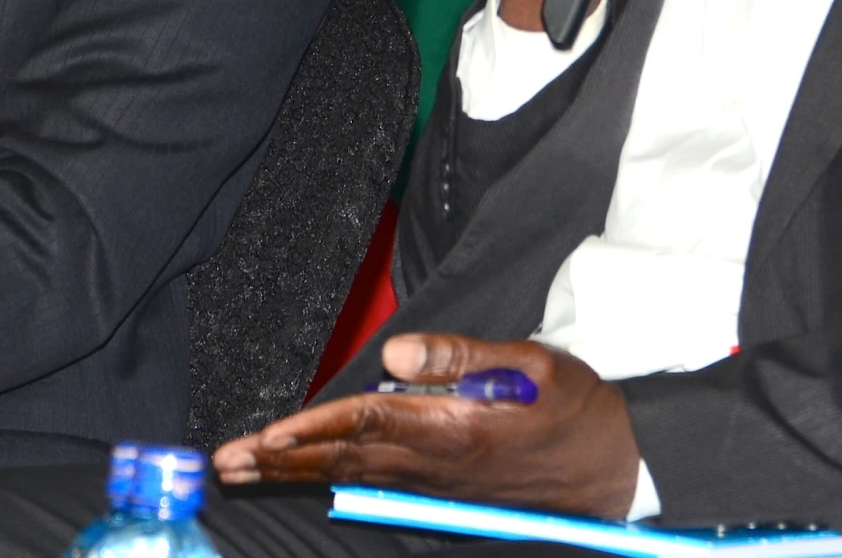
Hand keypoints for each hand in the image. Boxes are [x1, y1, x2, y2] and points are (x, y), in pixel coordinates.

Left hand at [212, 333, 641, 518]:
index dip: (313, 430)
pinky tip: (304, 474)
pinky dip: (330, 477)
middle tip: (226, 461)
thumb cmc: (574, 407)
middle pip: (343, 459)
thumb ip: (458, 357)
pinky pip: (374, 482)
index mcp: (452, 429)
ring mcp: (436, 482)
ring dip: (295, 471)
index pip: (366, 426)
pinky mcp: (442, 488)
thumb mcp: (529, 366)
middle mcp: (434, 463)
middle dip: (281, 460)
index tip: (267, 435)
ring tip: (243, 468)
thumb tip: (393, 354)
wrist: (616, 467)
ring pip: (351, 475)